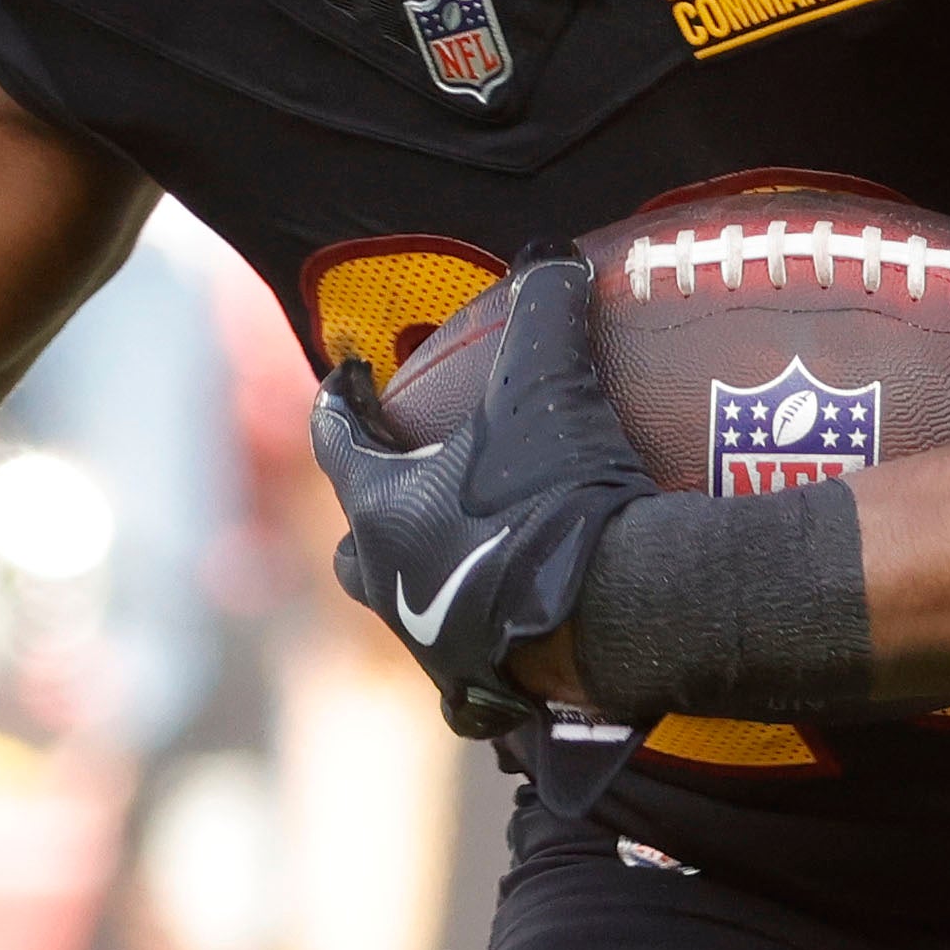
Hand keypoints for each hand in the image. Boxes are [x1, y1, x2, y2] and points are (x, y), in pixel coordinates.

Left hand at [312, 255, 642, 739]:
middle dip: (370, 511)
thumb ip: (545, 312)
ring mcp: (429, 647)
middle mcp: (388, 583)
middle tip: (404, 481)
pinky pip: (468, 671)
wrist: (613, 623)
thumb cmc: (557, 499)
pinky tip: (520, 628)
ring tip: (466, 551)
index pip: (336, 441)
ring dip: (423, 576)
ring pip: (404, 608)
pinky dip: (485, 645)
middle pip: (353, 543)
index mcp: (381, 509)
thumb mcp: (549, 388)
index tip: (348, 376)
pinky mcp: (481, 695)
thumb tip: (550, 253)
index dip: (341, 400)